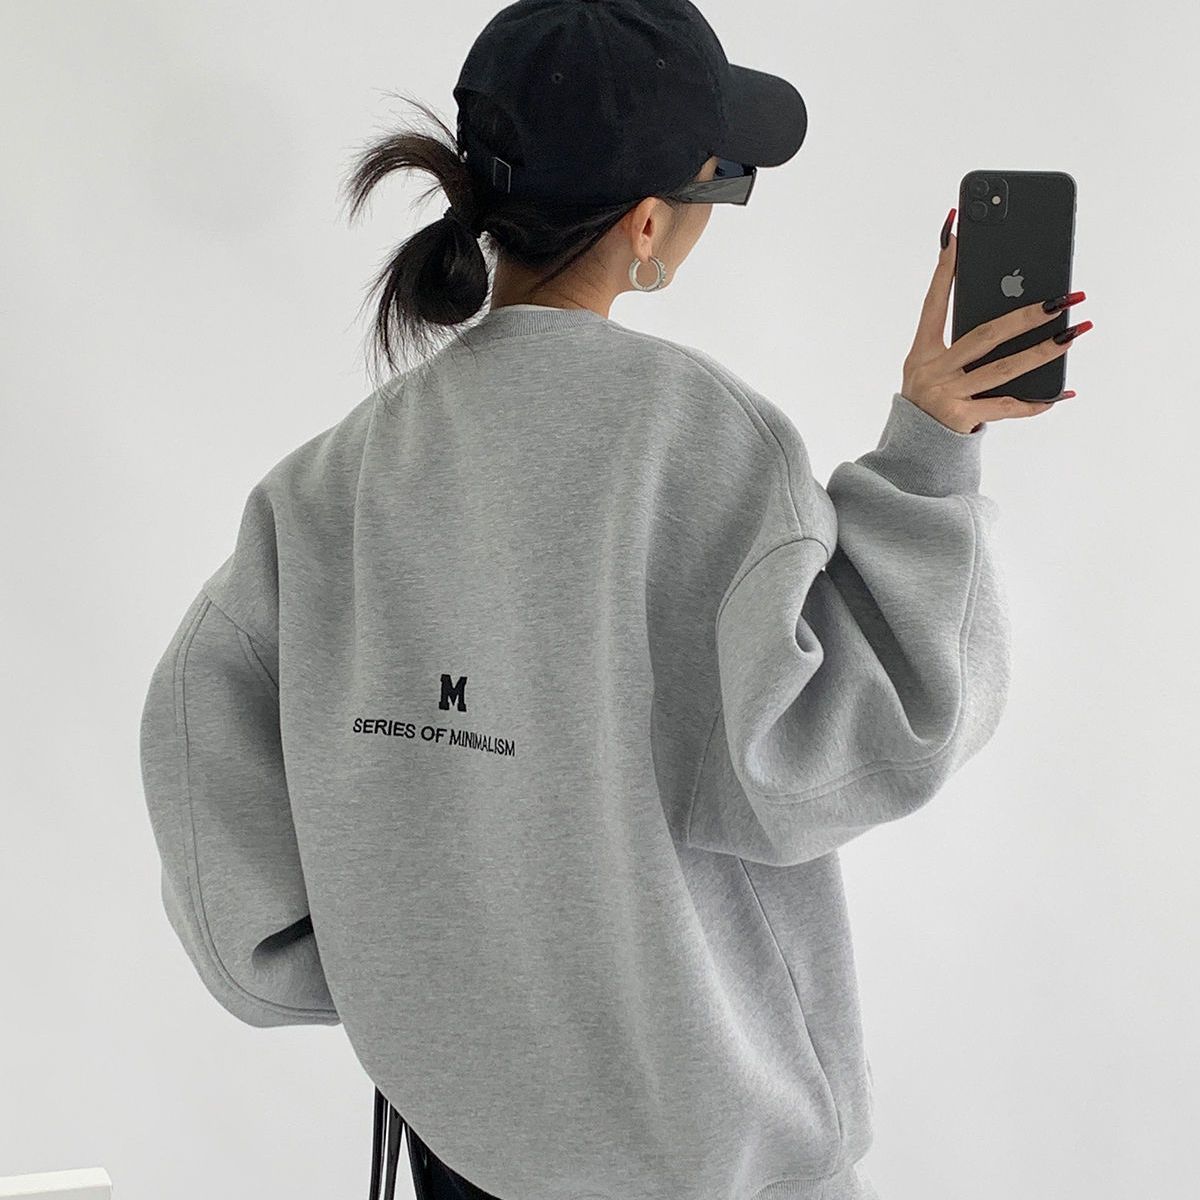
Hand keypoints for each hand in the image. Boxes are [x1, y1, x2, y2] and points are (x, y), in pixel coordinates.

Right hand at [900, 208, 1089, 433]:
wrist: (912, 450)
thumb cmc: (929, 401)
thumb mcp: (930, 368)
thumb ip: (958, 343)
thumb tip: (1007, 314)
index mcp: (921, 351)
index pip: (935, 302)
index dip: (945, 270)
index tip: (957, 236)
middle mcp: (932, 370)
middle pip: (985, 335)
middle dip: (1026, 314)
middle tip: (1061, 300)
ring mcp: (947, 394)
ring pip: (1003, 368)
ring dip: (1043, 351)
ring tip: (1075, 334)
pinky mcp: (961, 417)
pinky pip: (1006, 407)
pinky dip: (1035, 402)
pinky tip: (1060, 393)